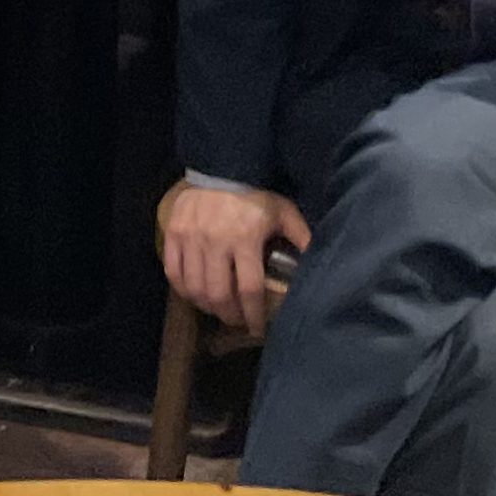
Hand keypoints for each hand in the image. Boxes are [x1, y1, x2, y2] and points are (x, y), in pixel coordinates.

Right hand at [157, 178, 306, 332]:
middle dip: (229, 315)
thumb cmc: (255, 195)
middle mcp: (215, 241)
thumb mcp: (283, 212)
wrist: (220, 166)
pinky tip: (194, 294)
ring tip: (217, 309)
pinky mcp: (173, 233)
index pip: (249, 289)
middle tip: (237, 319)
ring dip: (207, 306)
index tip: (256, 328)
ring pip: (195, 287)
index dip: (253, 315)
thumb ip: (301, 237)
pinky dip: (183, 289)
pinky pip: (173, 271)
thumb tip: (322, 263)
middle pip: (219, 294)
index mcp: (245, 239)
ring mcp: (191, 238)